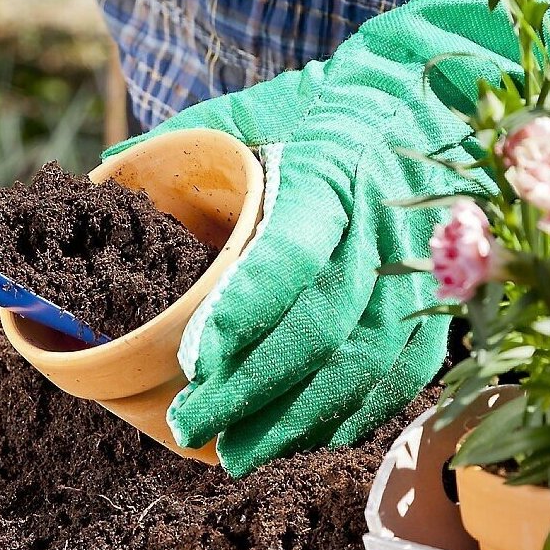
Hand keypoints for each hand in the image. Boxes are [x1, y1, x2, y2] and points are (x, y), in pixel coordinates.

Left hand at [107, 0, 546, 473]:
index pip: (288, 254)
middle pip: (321, 327)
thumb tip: (107, 170)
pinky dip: (354, 416)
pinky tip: (307, 438)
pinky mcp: (441, 300)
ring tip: (239, 452)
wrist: (436, 98)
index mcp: (329, 172)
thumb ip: (189, 141)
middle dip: (252, 390)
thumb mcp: (260, 107)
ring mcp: (420, 268)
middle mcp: (380, 225)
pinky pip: (403, 375)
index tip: (195, 361)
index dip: (243, 315)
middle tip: (193, 425)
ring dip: (299, 420)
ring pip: (364, 364)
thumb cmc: (329, 107)